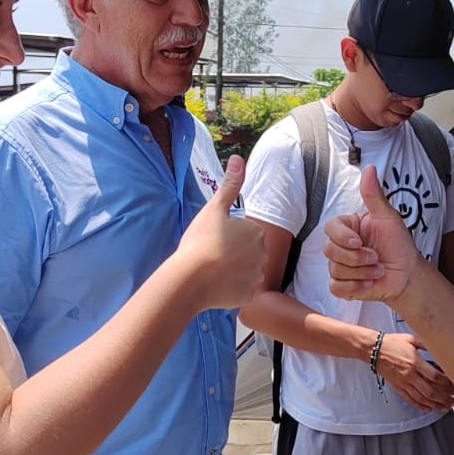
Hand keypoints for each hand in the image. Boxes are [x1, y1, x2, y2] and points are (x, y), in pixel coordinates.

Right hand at [174, 156, 267, 310]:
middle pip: (248, 253)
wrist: (190, 278)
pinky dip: (231, 289)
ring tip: (212, 271)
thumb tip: (238, 158)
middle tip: (211, 255)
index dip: (227, 236)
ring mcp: (256, 277)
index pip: (245, 233)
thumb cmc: (200, 241)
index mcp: (256, 232)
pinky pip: (241, 291)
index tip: (213, 240)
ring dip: (233, 272)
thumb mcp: (214, 209)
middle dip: (234, 254)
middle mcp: (263, 254)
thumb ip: (229, 185)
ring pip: (245, 272)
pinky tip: (216, 286)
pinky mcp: (248, 296)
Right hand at [324, 166, 422, 305]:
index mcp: (348, 228)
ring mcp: (340, 266)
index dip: (341, 237)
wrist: (407, 274)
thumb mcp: (388, 218)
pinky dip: (356, 287)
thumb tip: (369, 168)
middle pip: (329, 250)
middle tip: (376, 257)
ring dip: (362, 272)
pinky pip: (337, 287)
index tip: (358, 242)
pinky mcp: (342, 285)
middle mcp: (341, 246)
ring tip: (378, 269)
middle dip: (356, 258)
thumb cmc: (398, 245)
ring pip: (335, 269)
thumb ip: (374, 195)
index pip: (330, 228)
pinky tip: (370, 282)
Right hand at [374, 333, 453, 411]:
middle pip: (431, 392)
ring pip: (422, 399)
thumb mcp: (412, 339)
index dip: (447, 383)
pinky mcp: (398, 387)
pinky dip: (420, 406)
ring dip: (436, 405)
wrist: (374, 350)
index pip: (435, 377)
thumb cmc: (393, 343)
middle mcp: (410, 375)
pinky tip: (429, 409)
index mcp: (415, 362)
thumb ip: (428, 344)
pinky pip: (410, 399)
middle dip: (445, 399)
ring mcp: (403, 383)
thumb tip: (441, 347)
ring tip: (446, 407)